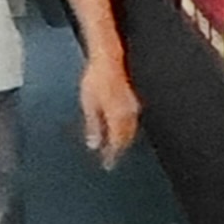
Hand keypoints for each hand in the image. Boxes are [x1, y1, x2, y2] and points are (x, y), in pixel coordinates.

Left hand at [78, 51, 140, 169]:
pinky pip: (132, 121)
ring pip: (131, 131)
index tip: (108, 164)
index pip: (117, 143)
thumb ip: (93, 125)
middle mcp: (129, 114)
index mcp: (117, 116)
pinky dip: (127, 130)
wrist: (109, 58)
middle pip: (126, 139)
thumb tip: (94, 144)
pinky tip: (121, 131)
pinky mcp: (134, 101)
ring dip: (123, 140)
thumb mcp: (89, 104)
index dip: (112, 155)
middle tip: (111, 159)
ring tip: (115, 148)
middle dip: (119, 149)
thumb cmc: (96, 78)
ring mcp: (133, 107)